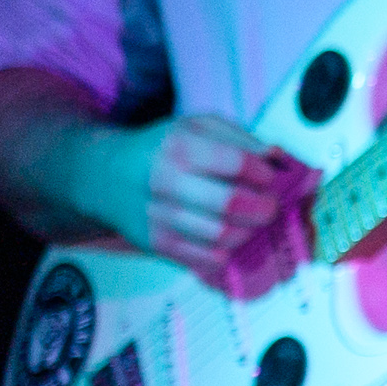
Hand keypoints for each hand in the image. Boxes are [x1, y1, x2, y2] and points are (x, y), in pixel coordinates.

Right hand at [120, 113, 314, 291]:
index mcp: (179, 147)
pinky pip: (208, 259)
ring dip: (249, 231)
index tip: (268, 178)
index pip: (239, 164)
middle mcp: (165, 182)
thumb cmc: (164, 148)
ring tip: (250, 221)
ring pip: (224, 236)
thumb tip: (280, 158)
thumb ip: (242, 138)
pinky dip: (228, 250)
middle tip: (269, 205)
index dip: (265, 174)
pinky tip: (227, 235)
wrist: (106, 175)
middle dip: (265, 207)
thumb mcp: (198, 126)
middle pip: (233, 204)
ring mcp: (159, 216)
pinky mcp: (156, 244)